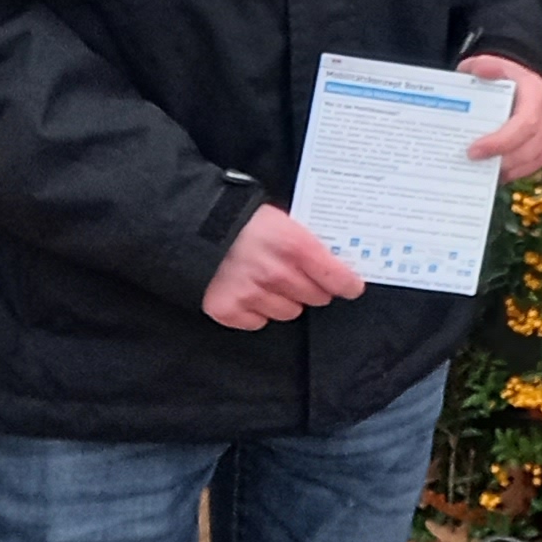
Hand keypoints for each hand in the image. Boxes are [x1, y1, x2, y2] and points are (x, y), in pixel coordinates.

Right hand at [203, 204, 364, 330]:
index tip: (352, 287)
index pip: (336, 277)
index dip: (348, 284)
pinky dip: (254, 311)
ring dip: (283, 300)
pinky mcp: (229, 309)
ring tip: (266, 281)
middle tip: (295, 275)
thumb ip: (305, 241)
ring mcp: (252, 294)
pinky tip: (246, 292)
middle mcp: (276, 273)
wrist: (189, 226)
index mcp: (295, 245)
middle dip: (310, 288)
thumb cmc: (239, 219)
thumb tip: (334, 259)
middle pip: (315, 297)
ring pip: (288, 313)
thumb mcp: (280, 219)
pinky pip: (257, 322)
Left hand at [461, 53, 541, 178]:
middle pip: (530, 145)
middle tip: (473, 163)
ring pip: (535, 157)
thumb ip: (480, 66)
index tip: (474, 150)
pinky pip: (537, 162)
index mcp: (535, 91)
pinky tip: (497, 174)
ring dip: (509, 168)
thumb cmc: (497, 75)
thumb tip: (479, 71)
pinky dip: (518, 171)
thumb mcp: (485, 64)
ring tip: (482, 172)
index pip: (526, 122)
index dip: (502, 141)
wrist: (512, 81)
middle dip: (502, 159)